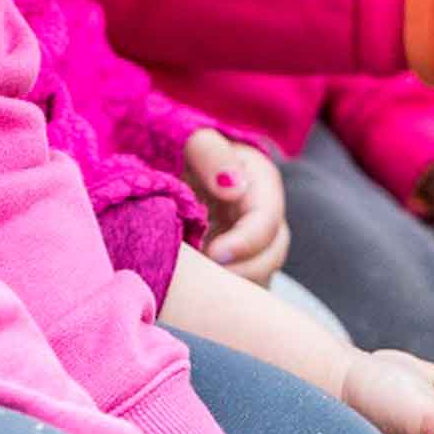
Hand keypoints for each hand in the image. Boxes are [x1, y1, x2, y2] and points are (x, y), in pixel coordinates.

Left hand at [182, 129, 289, 284]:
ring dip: (232, 287)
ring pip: (258, 275)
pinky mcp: (235, 263)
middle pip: (271, 254)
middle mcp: (264, 215)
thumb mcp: (193, 140)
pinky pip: (238, 286)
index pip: (267, 220)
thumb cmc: (178, 147)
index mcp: (261, 182)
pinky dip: (221, 293)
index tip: (213, 254)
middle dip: (242, 272)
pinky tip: (195, 293)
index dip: (245, 242)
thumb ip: (211, 155)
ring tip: (197, 289)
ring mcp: (251, 242)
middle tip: (204, 283)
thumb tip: (234, 187)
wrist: (161, 161)